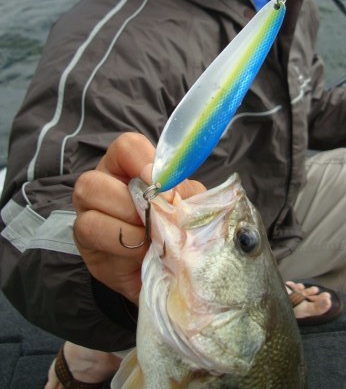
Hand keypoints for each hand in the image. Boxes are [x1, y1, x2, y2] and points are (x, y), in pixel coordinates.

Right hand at [72, 132, 204, 304]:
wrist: (169, 271)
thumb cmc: (176, 229)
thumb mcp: (187, 206)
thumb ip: (183, 193)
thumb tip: (172, 190)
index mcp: (129, 167)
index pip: (126, 146)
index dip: (142, 160)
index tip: (159, 182)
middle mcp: (102, 184)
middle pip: (95, 177)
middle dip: (130, 199)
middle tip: (155, 217)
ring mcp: (88, 212)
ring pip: (88, 201)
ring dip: (125, 221)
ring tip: (149, 237)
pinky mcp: (85, 242)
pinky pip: (89, 231)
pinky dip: (121, 241)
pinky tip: (140, 252)